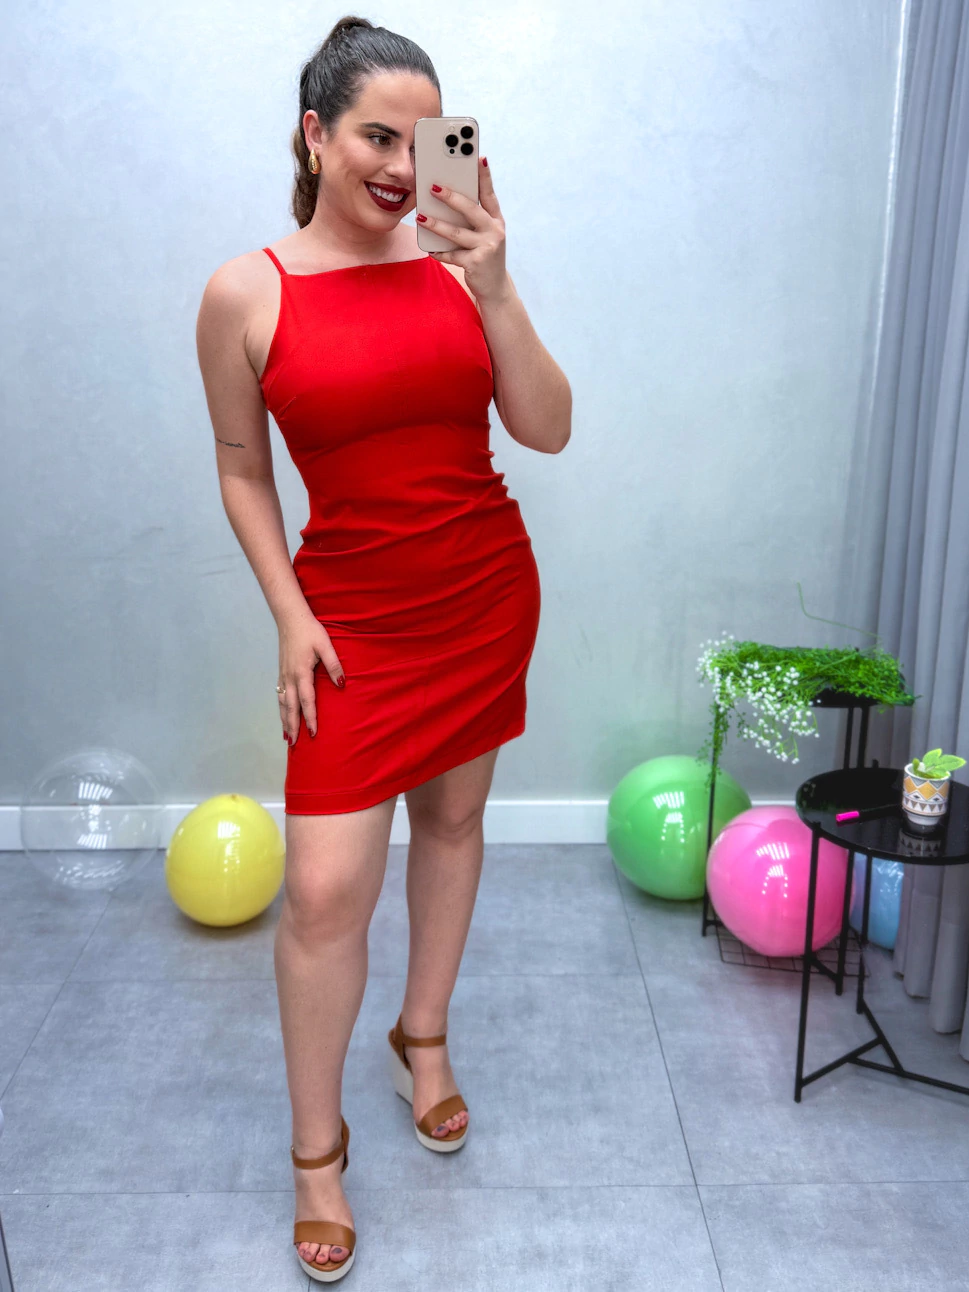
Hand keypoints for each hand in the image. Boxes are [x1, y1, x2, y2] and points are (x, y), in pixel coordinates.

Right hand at [277, 611, 344, 745]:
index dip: (311, 718)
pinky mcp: (281, 672)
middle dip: (293, 726)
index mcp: (301, 673)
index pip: (307, 701)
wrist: (290, 618)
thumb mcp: (326, 645)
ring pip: (282, 703)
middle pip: (291, 707)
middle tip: (295, 744)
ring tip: (286, 736)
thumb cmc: (310, 631)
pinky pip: (280, 695)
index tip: (314, 733)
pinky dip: (281, 708)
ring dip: (284, 720)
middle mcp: (290, 677)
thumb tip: (342, 684)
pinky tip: (283, 714)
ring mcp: (283, 675)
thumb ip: (333, 665)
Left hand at [417, 157, 507, 302]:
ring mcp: (486, 248)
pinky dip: (439, 252)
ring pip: (457, 233)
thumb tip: (445, 198)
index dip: (484, 175)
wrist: (495, 288)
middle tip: (433, 187)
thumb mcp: (483, 234)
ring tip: (420, 216)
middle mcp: (494, 231)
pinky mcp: (475, 264)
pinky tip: (429, 249)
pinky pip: (452, 255)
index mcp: (496, 219)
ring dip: (436, 224)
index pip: (489, 193)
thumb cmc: (484, 254)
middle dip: (452, 197)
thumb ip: (471, 218)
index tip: (478, 156)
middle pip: (470, 209)